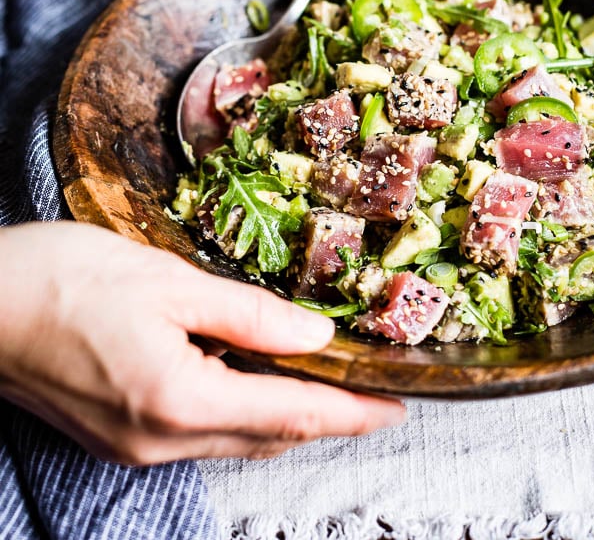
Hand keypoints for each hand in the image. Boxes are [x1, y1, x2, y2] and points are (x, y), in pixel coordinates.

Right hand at [0, 222, 403, 463]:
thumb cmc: (65, 279)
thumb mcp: (168, 281)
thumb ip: (249, 315)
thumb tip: (314, 338)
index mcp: (181, 401)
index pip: (291, 418)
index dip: (351, 415)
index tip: (395, 408)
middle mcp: (160, 442)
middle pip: (267, 438)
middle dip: (322, 417)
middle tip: (364, 388)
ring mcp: (134, 446)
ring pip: (233, 440)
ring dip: (280, 415)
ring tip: (318, 381)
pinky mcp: (116, 436)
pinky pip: (198, 434)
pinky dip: (236, 411)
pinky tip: (247, 378)